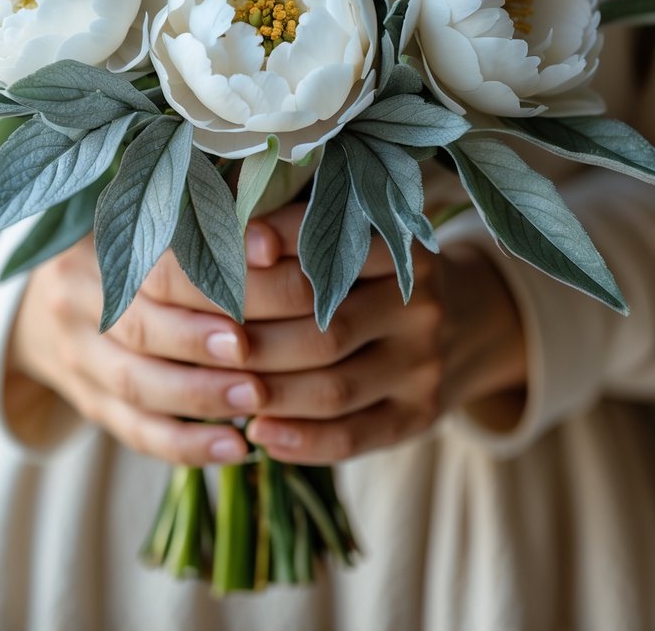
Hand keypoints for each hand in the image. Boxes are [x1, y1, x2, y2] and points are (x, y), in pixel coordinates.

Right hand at [6, 227, 281, 464]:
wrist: (43, 304)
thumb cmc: (127, 252)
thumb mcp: (151, 226)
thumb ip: (206, 223)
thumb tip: (277, 236)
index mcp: (97, 244)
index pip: (156, 262)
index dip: (210, 267)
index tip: (269, 265)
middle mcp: (78, 299)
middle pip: (141, 325)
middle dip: (200, 340)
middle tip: (252, 349)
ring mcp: (78, 358)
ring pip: (136, 383)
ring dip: (200, 395)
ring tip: (255, 399)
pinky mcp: (91, 405)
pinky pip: (136, 431)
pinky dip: (187, 444)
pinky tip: (235, 448)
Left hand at [238, 203, 527, 464]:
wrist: (468, 317)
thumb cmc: (379, 270)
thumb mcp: (360, 236)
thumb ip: (306, 229)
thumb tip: (234, 235)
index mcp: (402, 250)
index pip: (332, 251)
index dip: (279, 250)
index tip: (231, 251)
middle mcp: (421, 308)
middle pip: (325, 327)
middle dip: (255, 337)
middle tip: (202, 340)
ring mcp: (424, 367)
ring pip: (334, 388)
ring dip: (270, 393)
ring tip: (219, 390)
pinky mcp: (419, 416)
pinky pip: (354, 437)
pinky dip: (301, 441)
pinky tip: (259, 435)